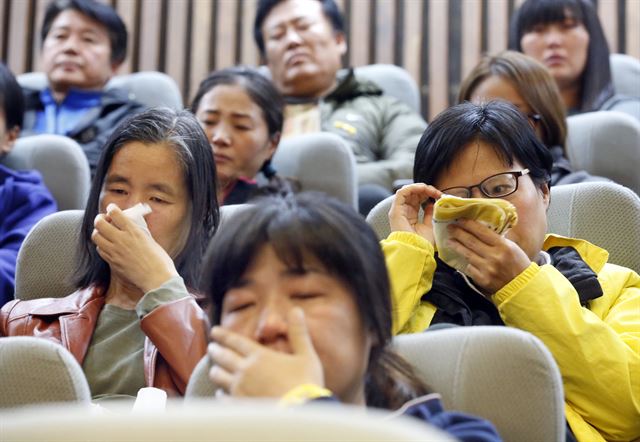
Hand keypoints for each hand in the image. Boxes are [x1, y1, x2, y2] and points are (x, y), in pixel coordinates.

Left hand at [92, 204, 177, 293]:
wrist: (157, 279)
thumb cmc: (160, 261)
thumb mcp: (150, 241)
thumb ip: (139, 233)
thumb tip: (132, 228)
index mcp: (133, 231)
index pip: (115, 213)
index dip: (111, 208)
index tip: (112, 208)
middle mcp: (121, 239)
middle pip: (100, 223)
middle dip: (100, 219)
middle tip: (104, 219)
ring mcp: (115, 252)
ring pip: (96, 236)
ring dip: (98, 232)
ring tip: (104, 233)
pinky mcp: (112, 262)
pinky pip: (100, 250)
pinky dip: (101, 246)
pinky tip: (108, 246)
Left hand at [208, 308, 323, 397]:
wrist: (300, 412)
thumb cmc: (305, 383)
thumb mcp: (306, 355)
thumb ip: (298, 332)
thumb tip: (296, 310)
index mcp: (259, 356)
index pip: (236, 341)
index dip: (223, 335)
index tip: (214, 331)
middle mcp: (245, 370)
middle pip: (223, 357)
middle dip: (215, 350)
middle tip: (211, 347)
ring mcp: (239, 389)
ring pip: (219, 376)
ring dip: (215, 371)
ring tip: (214, 369)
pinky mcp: (239, 405)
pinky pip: (222, 398)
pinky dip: (220, 394)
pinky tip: (221, 394)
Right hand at [388, 183, 441, 243]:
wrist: (416, 250)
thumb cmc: (423, 242)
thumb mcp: (431, 225)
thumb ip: (430, 214)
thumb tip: (433, 203)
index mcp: (410, 216)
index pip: (418, 200)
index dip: (429, 194)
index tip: (440, 196)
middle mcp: (403, 212)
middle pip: (413, 194)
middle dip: (426, 190)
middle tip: (437, 193)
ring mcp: (398, 210)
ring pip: (407, 191)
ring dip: (420, 188)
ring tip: (431, 190)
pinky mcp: (395, 210)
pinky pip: (401, 193)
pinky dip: (412, 188)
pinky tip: (423, 189)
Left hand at [447, 219, 530, 293]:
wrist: (522, 286)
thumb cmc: (517, 264)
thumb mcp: (512, 247)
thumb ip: (497, 239)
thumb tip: (479, 228)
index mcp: (503, 246)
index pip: (482, 231)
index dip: (468, 224)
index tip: (459, 220)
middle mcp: (494, 257)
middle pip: (471, 241)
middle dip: (458, 233)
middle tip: (450, 228)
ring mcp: (487, 269)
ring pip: (467, 254)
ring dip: (456, 246)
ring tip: (449, 240)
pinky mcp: (482, 280)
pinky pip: (469, 268)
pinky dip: (466, 262)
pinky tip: (461, 258)